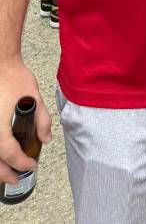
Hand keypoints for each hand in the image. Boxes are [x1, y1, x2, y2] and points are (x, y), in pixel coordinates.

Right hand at [0, 59, 50, 184]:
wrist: (0, 64)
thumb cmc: (13, 77)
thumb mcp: (35, 97)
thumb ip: (42, 120)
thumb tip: (46, 138)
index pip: (10, 154)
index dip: (22, 163)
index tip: (31, 165)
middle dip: (5, 173)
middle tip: (16, 178)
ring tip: (6, 171)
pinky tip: (0, 154)